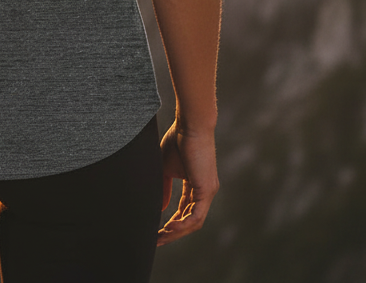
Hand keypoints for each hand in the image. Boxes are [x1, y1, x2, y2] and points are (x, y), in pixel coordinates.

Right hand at [156, 120, 218, 246]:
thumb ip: (164, 188)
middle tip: (157, 240)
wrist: (190, 124)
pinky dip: (183, 224)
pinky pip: (197, 215)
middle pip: (190, 220)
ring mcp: (208, 191)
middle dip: (173, 232)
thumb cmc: (178, 139)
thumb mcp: (166, 167)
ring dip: (177, 232)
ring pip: (194, 222)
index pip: (185, 210)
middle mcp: (205, 191)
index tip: (157, 230)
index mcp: (195, 185)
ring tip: (161, 236)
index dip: (171, 221)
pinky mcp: (207, 190)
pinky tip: (170, 226)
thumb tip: (161, 207)